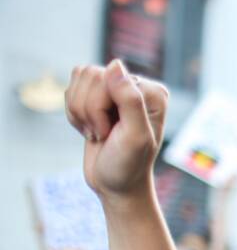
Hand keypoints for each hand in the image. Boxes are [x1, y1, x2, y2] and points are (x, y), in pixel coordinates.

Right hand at [64, 61, 166, 203]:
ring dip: (80, 112)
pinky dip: (73, 113)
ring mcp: (116, 90)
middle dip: (89, 111)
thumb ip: (130, 100)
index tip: (112, 133)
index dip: (100, 108)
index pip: (108, 78)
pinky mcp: (97, 97)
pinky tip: (90, 129)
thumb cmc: (128, 165)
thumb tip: (115, 65)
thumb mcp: (134, 136)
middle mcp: (137, 87)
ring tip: (98, 132)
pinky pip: (71, 89)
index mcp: (153, 93)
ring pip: (78, 78)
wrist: (116, 184)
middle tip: (103, 134)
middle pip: (91, 75)